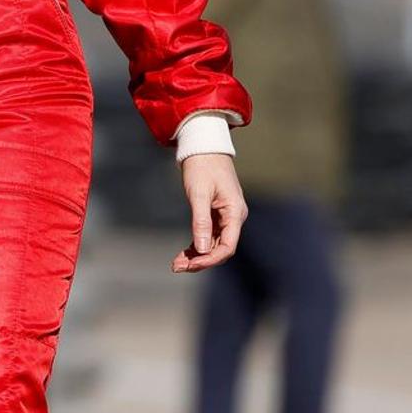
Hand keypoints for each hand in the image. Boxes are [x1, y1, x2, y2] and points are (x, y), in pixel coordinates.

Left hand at [170, 153, 246, 272]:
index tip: (191, 264)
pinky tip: (183, 254)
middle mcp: (233, 218)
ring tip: (176, 264)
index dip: (210, 259)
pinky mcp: (216, 214)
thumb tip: (201, 250)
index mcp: (235, 213)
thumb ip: (201, 221)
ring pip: (213, 244)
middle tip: (176, 267)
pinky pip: (208, 235)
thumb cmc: (202, 165)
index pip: (227, 246)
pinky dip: (196, 245)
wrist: (203, 145)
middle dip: (200, 260)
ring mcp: (225, 217)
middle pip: (220, 248)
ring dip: (196, 256)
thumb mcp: (199, 192)